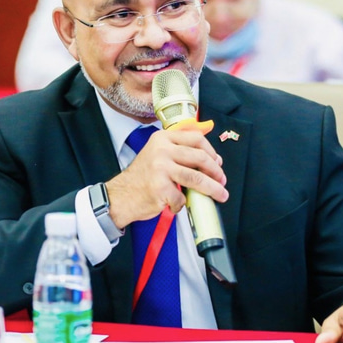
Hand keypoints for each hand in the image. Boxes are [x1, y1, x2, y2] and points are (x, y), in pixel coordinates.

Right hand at [106, 128, 227, 226]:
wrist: (121, 195)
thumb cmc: (142, 177)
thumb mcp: (157, 154)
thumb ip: (179, 151)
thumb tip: (211, 159)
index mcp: (163, 139)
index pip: (196, 139)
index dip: (211, 151)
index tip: (218, 162)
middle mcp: (162, 150)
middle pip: (200, 158)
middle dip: (216, 171)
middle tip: (222, 180)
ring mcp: (160, 168)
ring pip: (196, 178)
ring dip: (213, 189)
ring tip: (220, 195)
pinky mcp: (160, 188)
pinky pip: (182, 197)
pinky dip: (182, 204)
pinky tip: (177, 204)